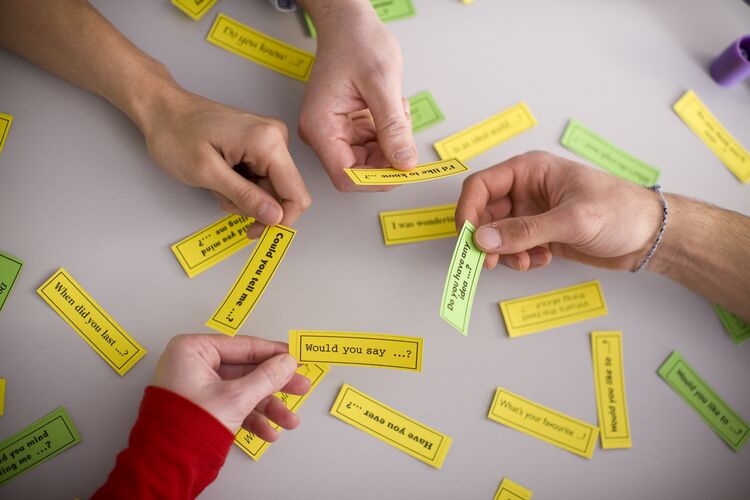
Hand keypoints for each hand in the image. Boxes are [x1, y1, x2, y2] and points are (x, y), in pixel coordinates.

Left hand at [142, 89, 310, 237]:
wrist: (162, 110)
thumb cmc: (176, 133)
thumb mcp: (208, 173)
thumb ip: (245, 196)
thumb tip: (275, 217)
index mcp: (268, 142)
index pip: (296, 194)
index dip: (279, 220)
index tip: (256, 230)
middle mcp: (275, 138)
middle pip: (283, 193)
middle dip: (254, 206)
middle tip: (224, 200)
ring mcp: (269, 140)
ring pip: (270, 188)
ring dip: (244, 196)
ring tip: (217, 184)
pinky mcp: (260, 144)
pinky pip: (261, 177)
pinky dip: (241, 186)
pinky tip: (222, 177)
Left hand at [153, 334, 310, 439]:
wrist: (166, 465)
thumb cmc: (187, 424)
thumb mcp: (236, 397)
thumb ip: (267, 377)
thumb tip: (287, 362)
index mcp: (192, 350)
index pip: (242, 345)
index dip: (273, 353)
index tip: (294, 357)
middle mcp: (193, 365)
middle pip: (246, 370)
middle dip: (275, 386)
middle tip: (299, 387)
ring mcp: (197, 387)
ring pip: (243, 391)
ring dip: (267, 408)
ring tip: (288, 420)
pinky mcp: (201, 407)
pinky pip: (233, 405)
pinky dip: (251, 418)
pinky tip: (268, 431)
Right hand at [298, 1, 416, 191]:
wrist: (349, 23)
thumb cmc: (357, 42)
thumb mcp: (382, 84)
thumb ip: (393, 127)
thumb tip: (405, 163)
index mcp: (321, 126)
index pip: (347, 176)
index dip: (378, 180)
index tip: (405, 170)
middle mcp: (323, 134)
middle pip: (359, 171)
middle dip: (389, 158)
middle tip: (407, 133)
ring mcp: (335, 131)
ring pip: (370, 159)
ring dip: (392, 142)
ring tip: (397, 109)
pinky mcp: (348, 127)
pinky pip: (373, 144)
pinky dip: (390, 132)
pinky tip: (392, 107)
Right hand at [455, 151, 663, 271]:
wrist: (651, 235)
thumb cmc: (620, 212)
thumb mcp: (571, 220)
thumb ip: (524, 231)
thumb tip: (482, 240)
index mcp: (530, 171)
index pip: (481, 186)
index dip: (468, 211)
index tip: (467, 238)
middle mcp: (527, 190)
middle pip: (485, 213)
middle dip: (487, 239)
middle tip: (490, 262)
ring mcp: (533, 213)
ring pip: (498, 234)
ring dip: (506, 252)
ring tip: (528, 263)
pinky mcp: (542, 233)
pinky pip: (516, 247)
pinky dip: (521, 258)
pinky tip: (543, 260)